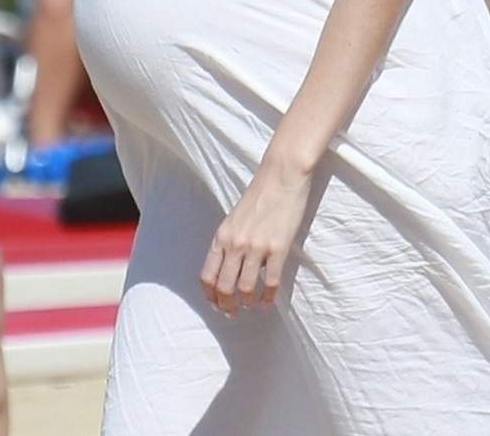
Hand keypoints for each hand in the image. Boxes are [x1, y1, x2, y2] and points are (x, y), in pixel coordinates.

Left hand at [200, 156, 313, 316]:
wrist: (282, 175)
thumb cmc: (260, 193)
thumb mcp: (235, 217)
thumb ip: (229, 240)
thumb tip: (229, 266)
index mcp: (222, 235)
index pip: (207, 275)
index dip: (210, 296)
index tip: (216, 304)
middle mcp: (235, 244)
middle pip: (224, 287)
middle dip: (226, 305)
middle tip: (233, 313)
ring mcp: (256, 247)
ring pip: (245, 289)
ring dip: (247, 303)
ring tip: (251, 306)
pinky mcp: (278, 248)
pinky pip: (270, 283)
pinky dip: (267, 298)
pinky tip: (268, 302)